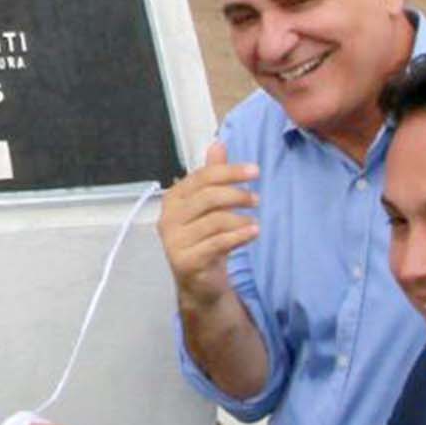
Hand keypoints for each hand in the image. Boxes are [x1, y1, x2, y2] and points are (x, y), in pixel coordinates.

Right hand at [158, 143, 260, 311]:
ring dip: (240, 218)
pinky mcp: (186, 261)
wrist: (199, 281)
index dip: (229, 171)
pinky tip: (253, 232)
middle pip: (207, 197)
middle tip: (257, 199)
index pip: (202, 177)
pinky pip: (217, 243)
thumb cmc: (205, 238)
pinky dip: (238, 236)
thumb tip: (218, 143)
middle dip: (236, 195)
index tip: (255, 170)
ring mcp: (174, 241)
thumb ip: (212, 175)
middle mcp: (168, 218)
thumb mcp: (209, 206)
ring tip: (254, 222)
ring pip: (214, 220)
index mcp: (173, 199)